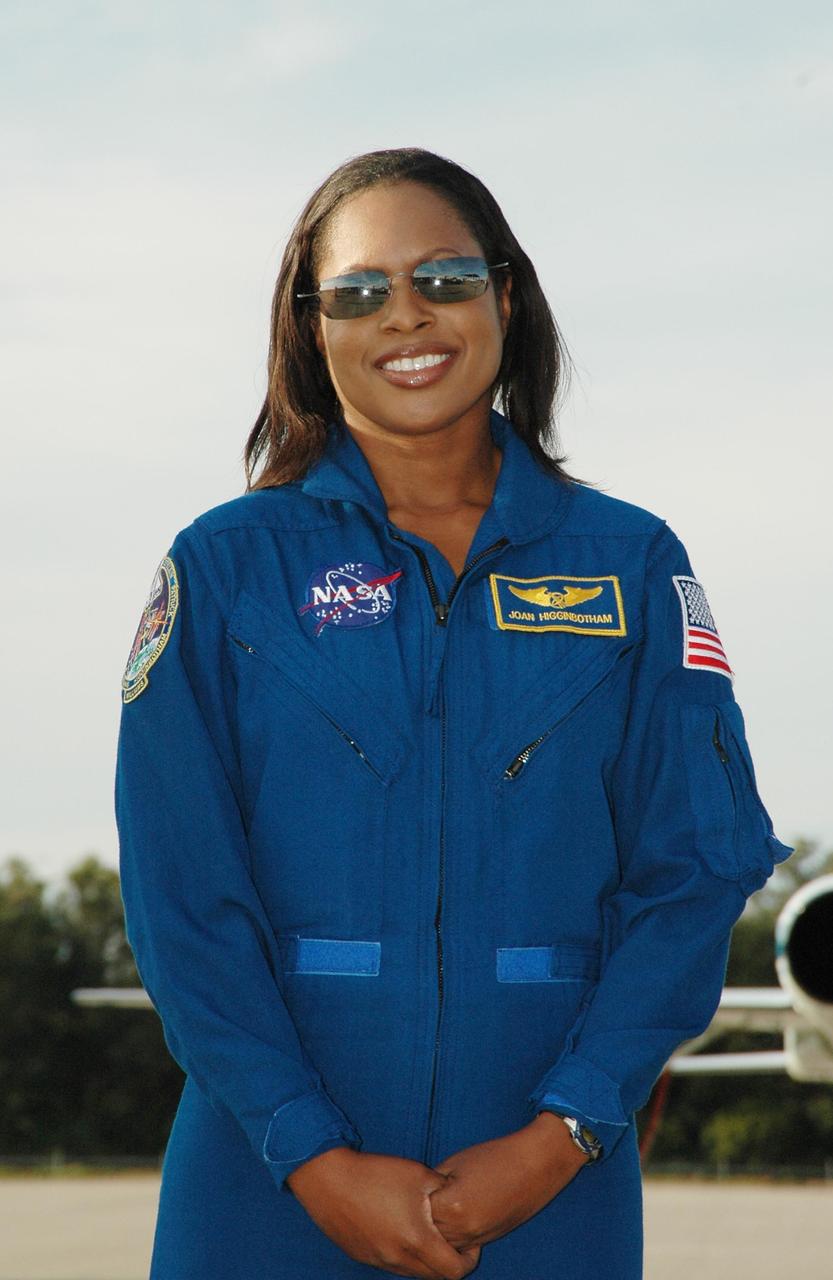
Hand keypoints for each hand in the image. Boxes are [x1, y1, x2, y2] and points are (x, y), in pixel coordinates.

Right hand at [286, 1146, 481, 1278]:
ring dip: (426, 1260)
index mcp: (416, 1240)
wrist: (328, 1179)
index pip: (454, 1271)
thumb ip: (444, 1189)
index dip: (469, 1260)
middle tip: (452, 1240)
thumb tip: (459, 1197)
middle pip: (435, 1277)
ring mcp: (379, 1261)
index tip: (470, 1243)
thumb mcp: (418, 1173)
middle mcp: (398, 1259)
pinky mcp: (363, 1257)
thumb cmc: (376, 1173)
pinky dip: (404, 1255)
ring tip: (426, 1233)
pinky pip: (393, 1265)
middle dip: (449, 1262)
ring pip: (413, 1273)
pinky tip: (401, 1229)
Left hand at [428, 1112, 589, 1249]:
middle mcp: (463, 1229)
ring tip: (435, 1209)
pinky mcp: (488, 1240)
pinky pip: (461, 1245)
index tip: (410, 1189)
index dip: (412, 1199)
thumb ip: (433, 1183)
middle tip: (416, 1202)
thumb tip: (417, 1196)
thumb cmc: (496, 1157)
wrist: (535, 1166)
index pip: (416, 1213)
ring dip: (436, 1231)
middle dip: (421, 1219)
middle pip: (427, 1234)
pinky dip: (453, 1235)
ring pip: (443, 1246)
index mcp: (452, 1207)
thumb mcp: (455, 1163)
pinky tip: (452, 1217)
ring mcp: (477, 1238)